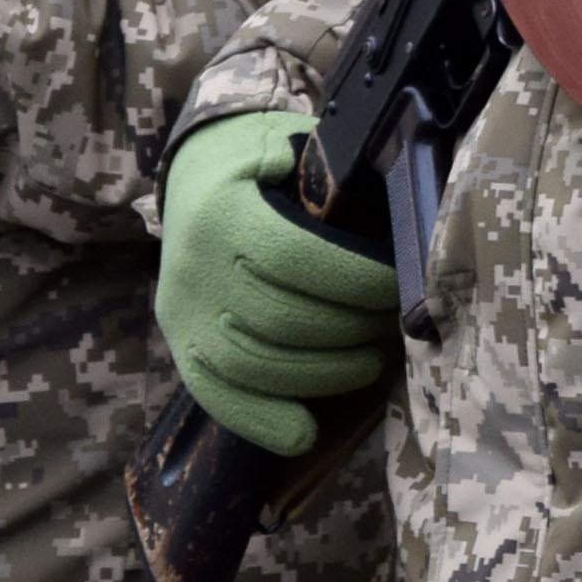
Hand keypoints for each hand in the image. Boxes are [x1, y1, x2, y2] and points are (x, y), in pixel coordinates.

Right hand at [154, 113, 397, 457]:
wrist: (191, 169)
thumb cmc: (265, 158)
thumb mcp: (298, 147)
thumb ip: (337, 179)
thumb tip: (403, 214)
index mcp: (224, 213)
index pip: (296, 260)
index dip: (358, 281)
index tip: (402, 285)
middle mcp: (194, 267)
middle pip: (281, 320)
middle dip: (351, 329)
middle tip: (392, 323)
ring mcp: (181, 311)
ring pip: (253, 364)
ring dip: (323, 374)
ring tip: (368, 361)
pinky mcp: (179, 341)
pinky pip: (215, 393)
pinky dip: (261, 420)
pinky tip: (303, 433)